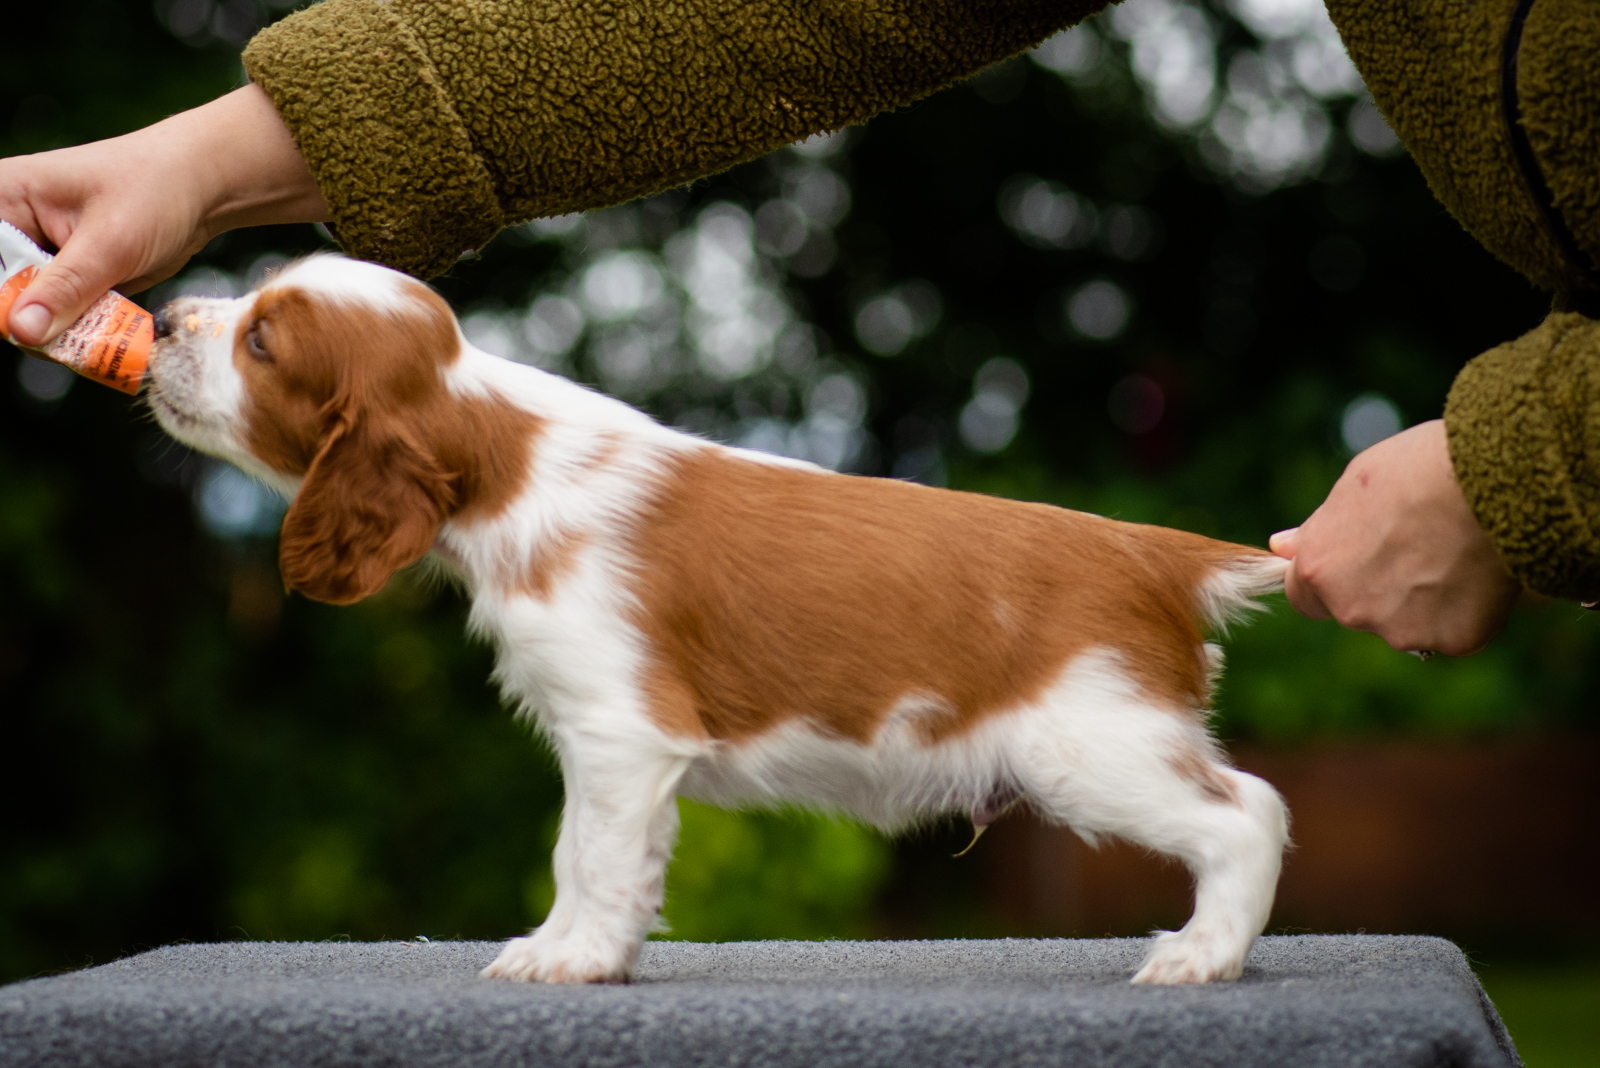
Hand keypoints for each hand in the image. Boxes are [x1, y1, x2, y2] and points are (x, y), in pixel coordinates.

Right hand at [0, 84, 327, 346]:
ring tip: (94, 332)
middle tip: (65, 339)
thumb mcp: (111, 242)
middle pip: (1, 293)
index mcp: (3, 200)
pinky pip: (58, 317)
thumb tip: (21, 330)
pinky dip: (79, 331)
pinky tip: (103, 332)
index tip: (25, 328)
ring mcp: (41, 258)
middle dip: (29, 323)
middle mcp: (14, 229)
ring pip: (28, 312)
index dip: (0, 299)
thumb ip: (65, 287)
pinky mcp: (67, 280)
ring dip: (58, 333)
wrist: (201, 191)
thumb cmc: (155, 191)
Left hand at [1270, 419, 1519, 655]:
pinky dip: (1465, 611)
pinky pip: (1454, 631)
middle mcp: (1351, 609)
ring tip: (1453, 552)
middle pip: (1357, 610)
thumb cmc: (1417, 470)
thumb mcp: (1352, 487)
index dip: (1331, 580)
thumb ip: (1318, 529)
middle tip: (1419, 546)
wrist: (1489, 483)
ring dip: (1423, 602)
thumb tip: (1281, 546)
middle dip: (1380, 589)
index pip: (1306, 597)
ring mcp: (1401, 630)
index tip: (1357, 562)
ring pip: (1407, 624)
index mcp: (1318, 571)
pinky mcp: (1452, 640)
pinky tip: (1479, 572)